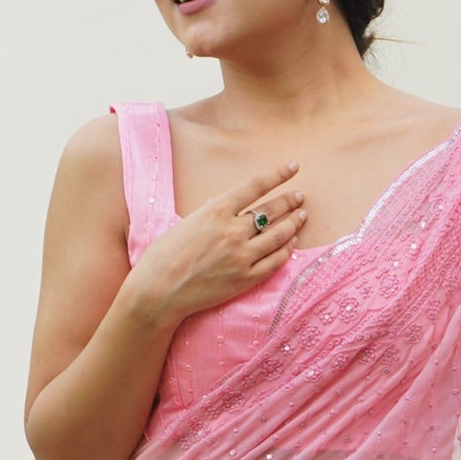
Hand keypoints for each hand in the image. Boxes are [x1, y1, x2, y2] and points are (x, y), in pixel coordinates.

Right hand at [131, 161, 307, 324]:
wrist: (159, 291)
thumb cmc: (164, 255)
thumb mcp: (186, 223)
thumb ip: (210, 212)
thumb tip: (223, 203)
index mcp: (216, 211)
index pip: (256, 186)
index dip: (279, 175)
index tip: (293, 168)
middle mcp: (233, 231)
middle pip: (272, 210)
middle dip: (289, 200)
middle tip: (300, 196)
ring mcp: (241, 256)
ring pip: (279, 235)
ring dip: (293, 223)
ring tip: (301, 215)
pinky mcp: (245, 279)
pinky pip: (274, 262)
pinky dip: (286, 250)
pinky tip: (291, 243)